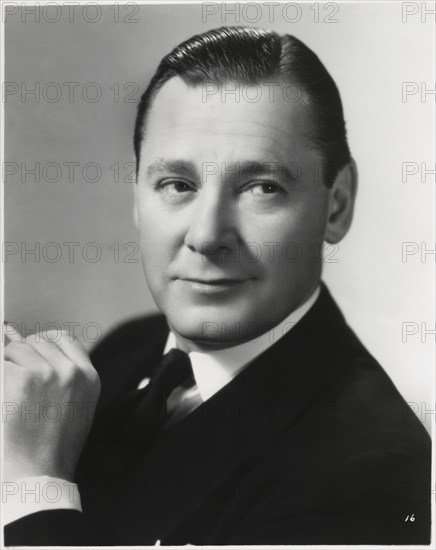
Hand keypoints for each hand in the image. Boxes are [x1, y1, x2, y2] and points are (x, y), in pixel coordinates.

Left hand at [3, 324, 100, 481]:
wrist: (38, 476)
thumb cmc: (53, 445)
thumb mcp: (72, 404)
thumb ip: (54, 368)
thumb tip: (10, 330)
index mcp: (88, 376)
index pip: (63, 338)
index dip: (42, 344)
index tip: (31, 357)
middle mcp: (71, 371)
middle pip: (37, 341)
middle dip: (22, 357)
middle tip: (18, 388)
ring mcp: (48, 374)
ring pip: (16, 349)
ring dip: (7, 367)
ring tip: (12, 397)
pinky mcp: (23, 380)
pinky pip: (2, 365)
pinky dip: (1, 379)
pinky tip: (6, 400)